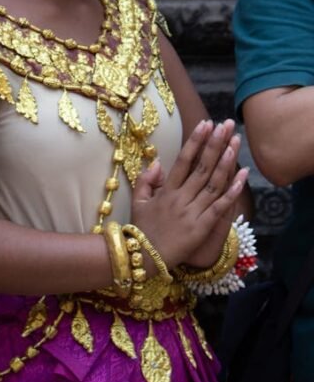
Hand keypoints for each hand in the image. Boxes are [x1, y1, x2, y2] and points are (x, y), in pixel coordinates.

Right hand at [131, 119, 247, 270]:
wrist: (144, 258)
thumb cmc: (142, 230)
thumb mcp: (139, 201)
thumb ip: (146, 180)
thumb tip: (158, 162)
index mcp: (166, 190)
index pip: (183, 159)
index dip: (195, 141)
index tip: (205, 124)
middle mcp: (181, 197)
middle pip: (201, 166)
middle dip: (214, 144)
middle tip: (225, 125)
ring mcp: (192, 212)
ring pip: (212, 183)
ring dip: (225, 162)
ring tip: (234, 143)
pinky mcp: (201, 227)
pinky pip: (219, 206)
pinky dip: (232, 191)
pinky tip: (242, 177)